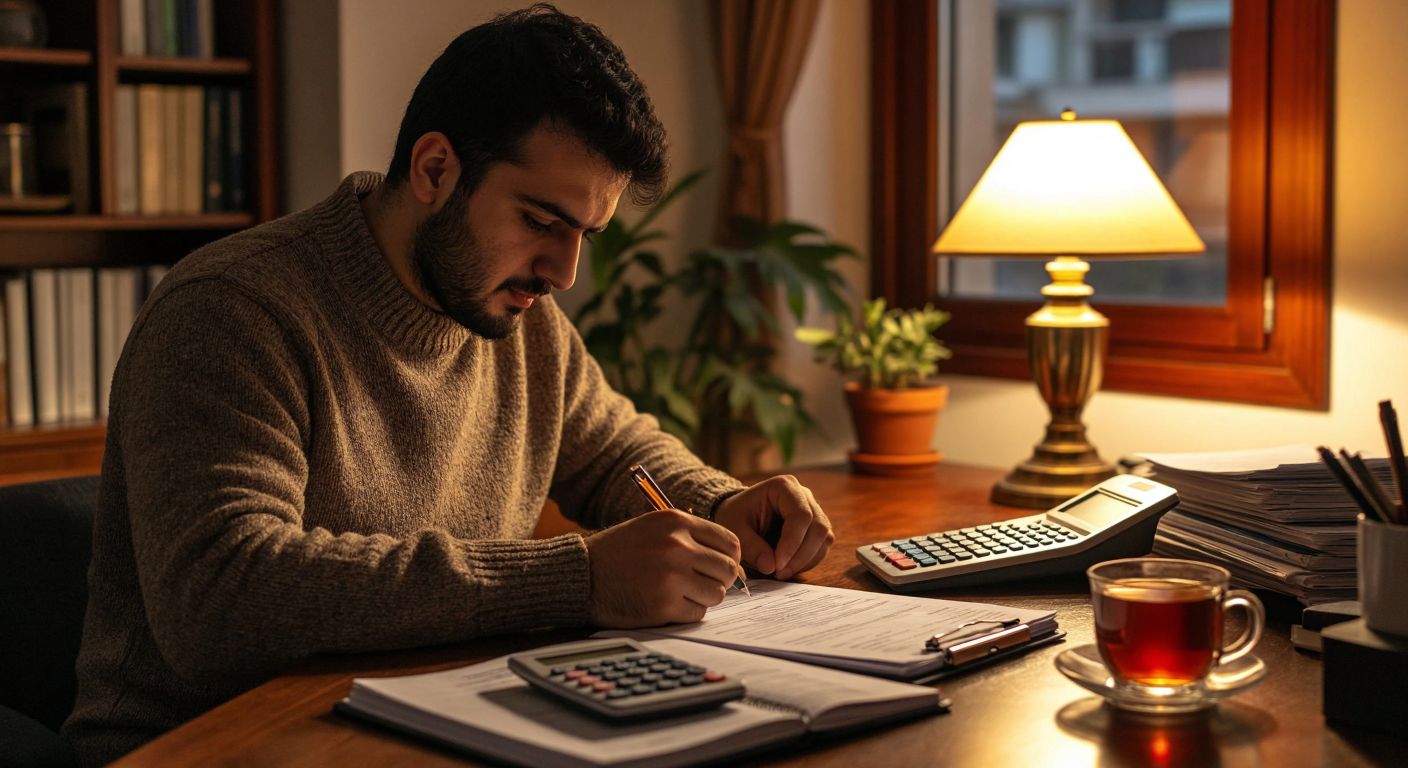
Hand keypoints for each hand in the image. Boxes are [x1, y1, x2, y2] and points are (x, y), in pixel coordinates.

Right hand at [585, 509, 742, 626]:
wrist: (583, 574)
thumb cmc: (620, 552)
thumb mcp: (653, 527)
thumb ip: (691, 538)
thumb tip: (733, 562)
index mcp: (676, 522)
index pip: (730, 543)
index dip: (730, 558)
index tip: (720, 567)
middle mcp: (677, 547)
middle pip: (727, 570)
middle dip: (720, 580)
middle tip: (703, 584)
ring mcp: (671, 577)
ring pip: (716, 594)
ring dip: (704, 597)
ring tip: (682, 593)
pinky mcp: (663, 605)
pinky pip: (697, 613)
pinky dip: (687, 612)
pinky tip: (669, 604)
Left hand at [712, 475, 833, 579]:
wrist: (739, 515)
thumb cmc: (736, 517)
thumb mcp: (735, 531)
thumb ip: (751, 548)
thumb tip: (771, 567)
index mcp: (784, 486)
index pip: (801, 515)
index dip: (792, 543)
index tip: (777, 565)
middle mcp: (804, 495)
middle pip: (818, 527)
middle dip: (800, 556)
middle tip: (778, 573)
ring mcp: (813, 510)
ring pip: (824, 539)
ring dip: (805, 561)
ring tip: (780, 572)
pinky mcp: (816, 527)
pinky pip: (821, 547)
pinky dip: (808, 562)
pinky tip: (788, 568)